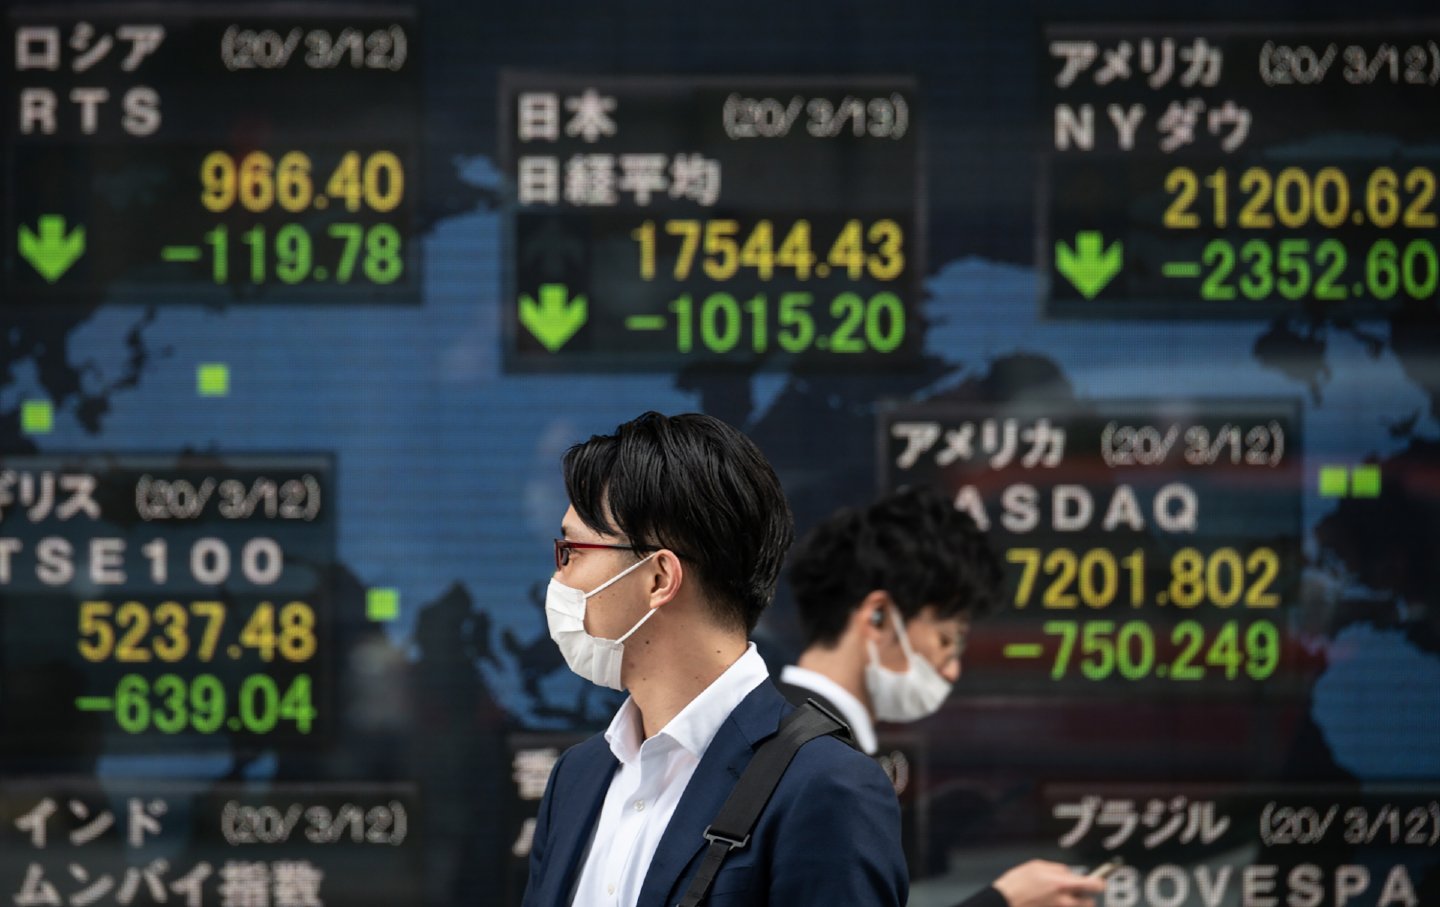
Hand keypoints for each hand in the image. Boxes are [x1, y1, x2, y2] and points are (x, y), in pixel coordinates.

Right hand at [992, 860, 1106, 906]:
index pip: (1094, 885)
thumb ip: (1058, 868)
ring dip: (1075, 904)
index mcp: (1062, 884)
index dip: (1099, 882)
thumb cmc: (1017, 884)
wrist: (1004, 902)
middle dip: (1085, 897)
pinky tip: (1051, 902)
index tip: (1099, 881)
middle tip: (1075, 891)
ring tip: (1063, 899)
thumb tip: (1069, 873)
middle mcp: (1065, 902)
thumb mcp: (1037, 865)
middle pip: (1090, 902)